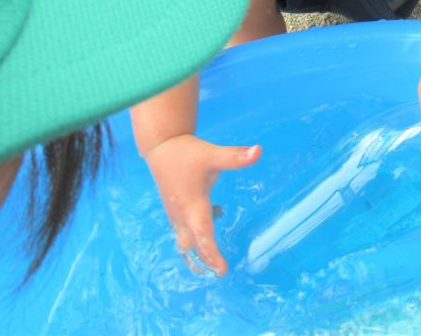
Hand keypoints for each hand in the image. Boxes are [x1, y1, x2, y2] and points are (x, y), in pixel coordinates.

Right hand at [143, 133, 260, 276]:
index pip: (203, 236)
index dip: (212, 255)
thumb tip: (259, 151)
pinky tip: (214, 216)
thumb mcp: (213, 154)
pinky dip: (195, 236)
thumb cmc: (187, 152)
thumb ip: (235, 156)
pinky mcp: (174, 209)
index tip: (222, 270)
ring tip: (214, 260)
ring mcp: (175, 214)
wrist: (161, 147)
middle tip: (220, 272)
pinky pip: (183, 230)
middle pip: (192, 245)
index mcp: (192, 206)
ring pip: (185, 241)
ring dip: (198, 250)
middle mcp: (182, 214)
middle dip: (204, 260)